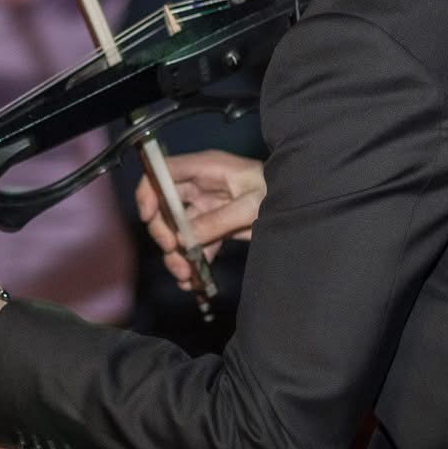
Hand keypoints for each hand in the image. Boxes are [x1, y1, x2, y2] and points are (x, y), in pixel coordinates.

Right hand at [136, 150, 265, 289]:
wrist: (299, 203)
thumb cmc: (278, 192)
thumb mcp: (251, 206)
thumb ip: (218, 221)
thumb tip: (185, 239)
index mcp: (206, 169)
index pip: (163, 172)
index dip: (149, 192)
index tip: (148, 217)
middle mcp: (200, 186)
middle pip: (163, 205)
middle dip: (164, 232)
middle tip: (174, 252)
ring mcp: (205, 206)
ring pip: (176, 229)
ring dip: (176, 254)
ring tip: (186, 274)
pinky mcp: (213, 225)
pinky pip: (194, 243)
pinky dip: (191, 261)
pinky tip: (193, 279)